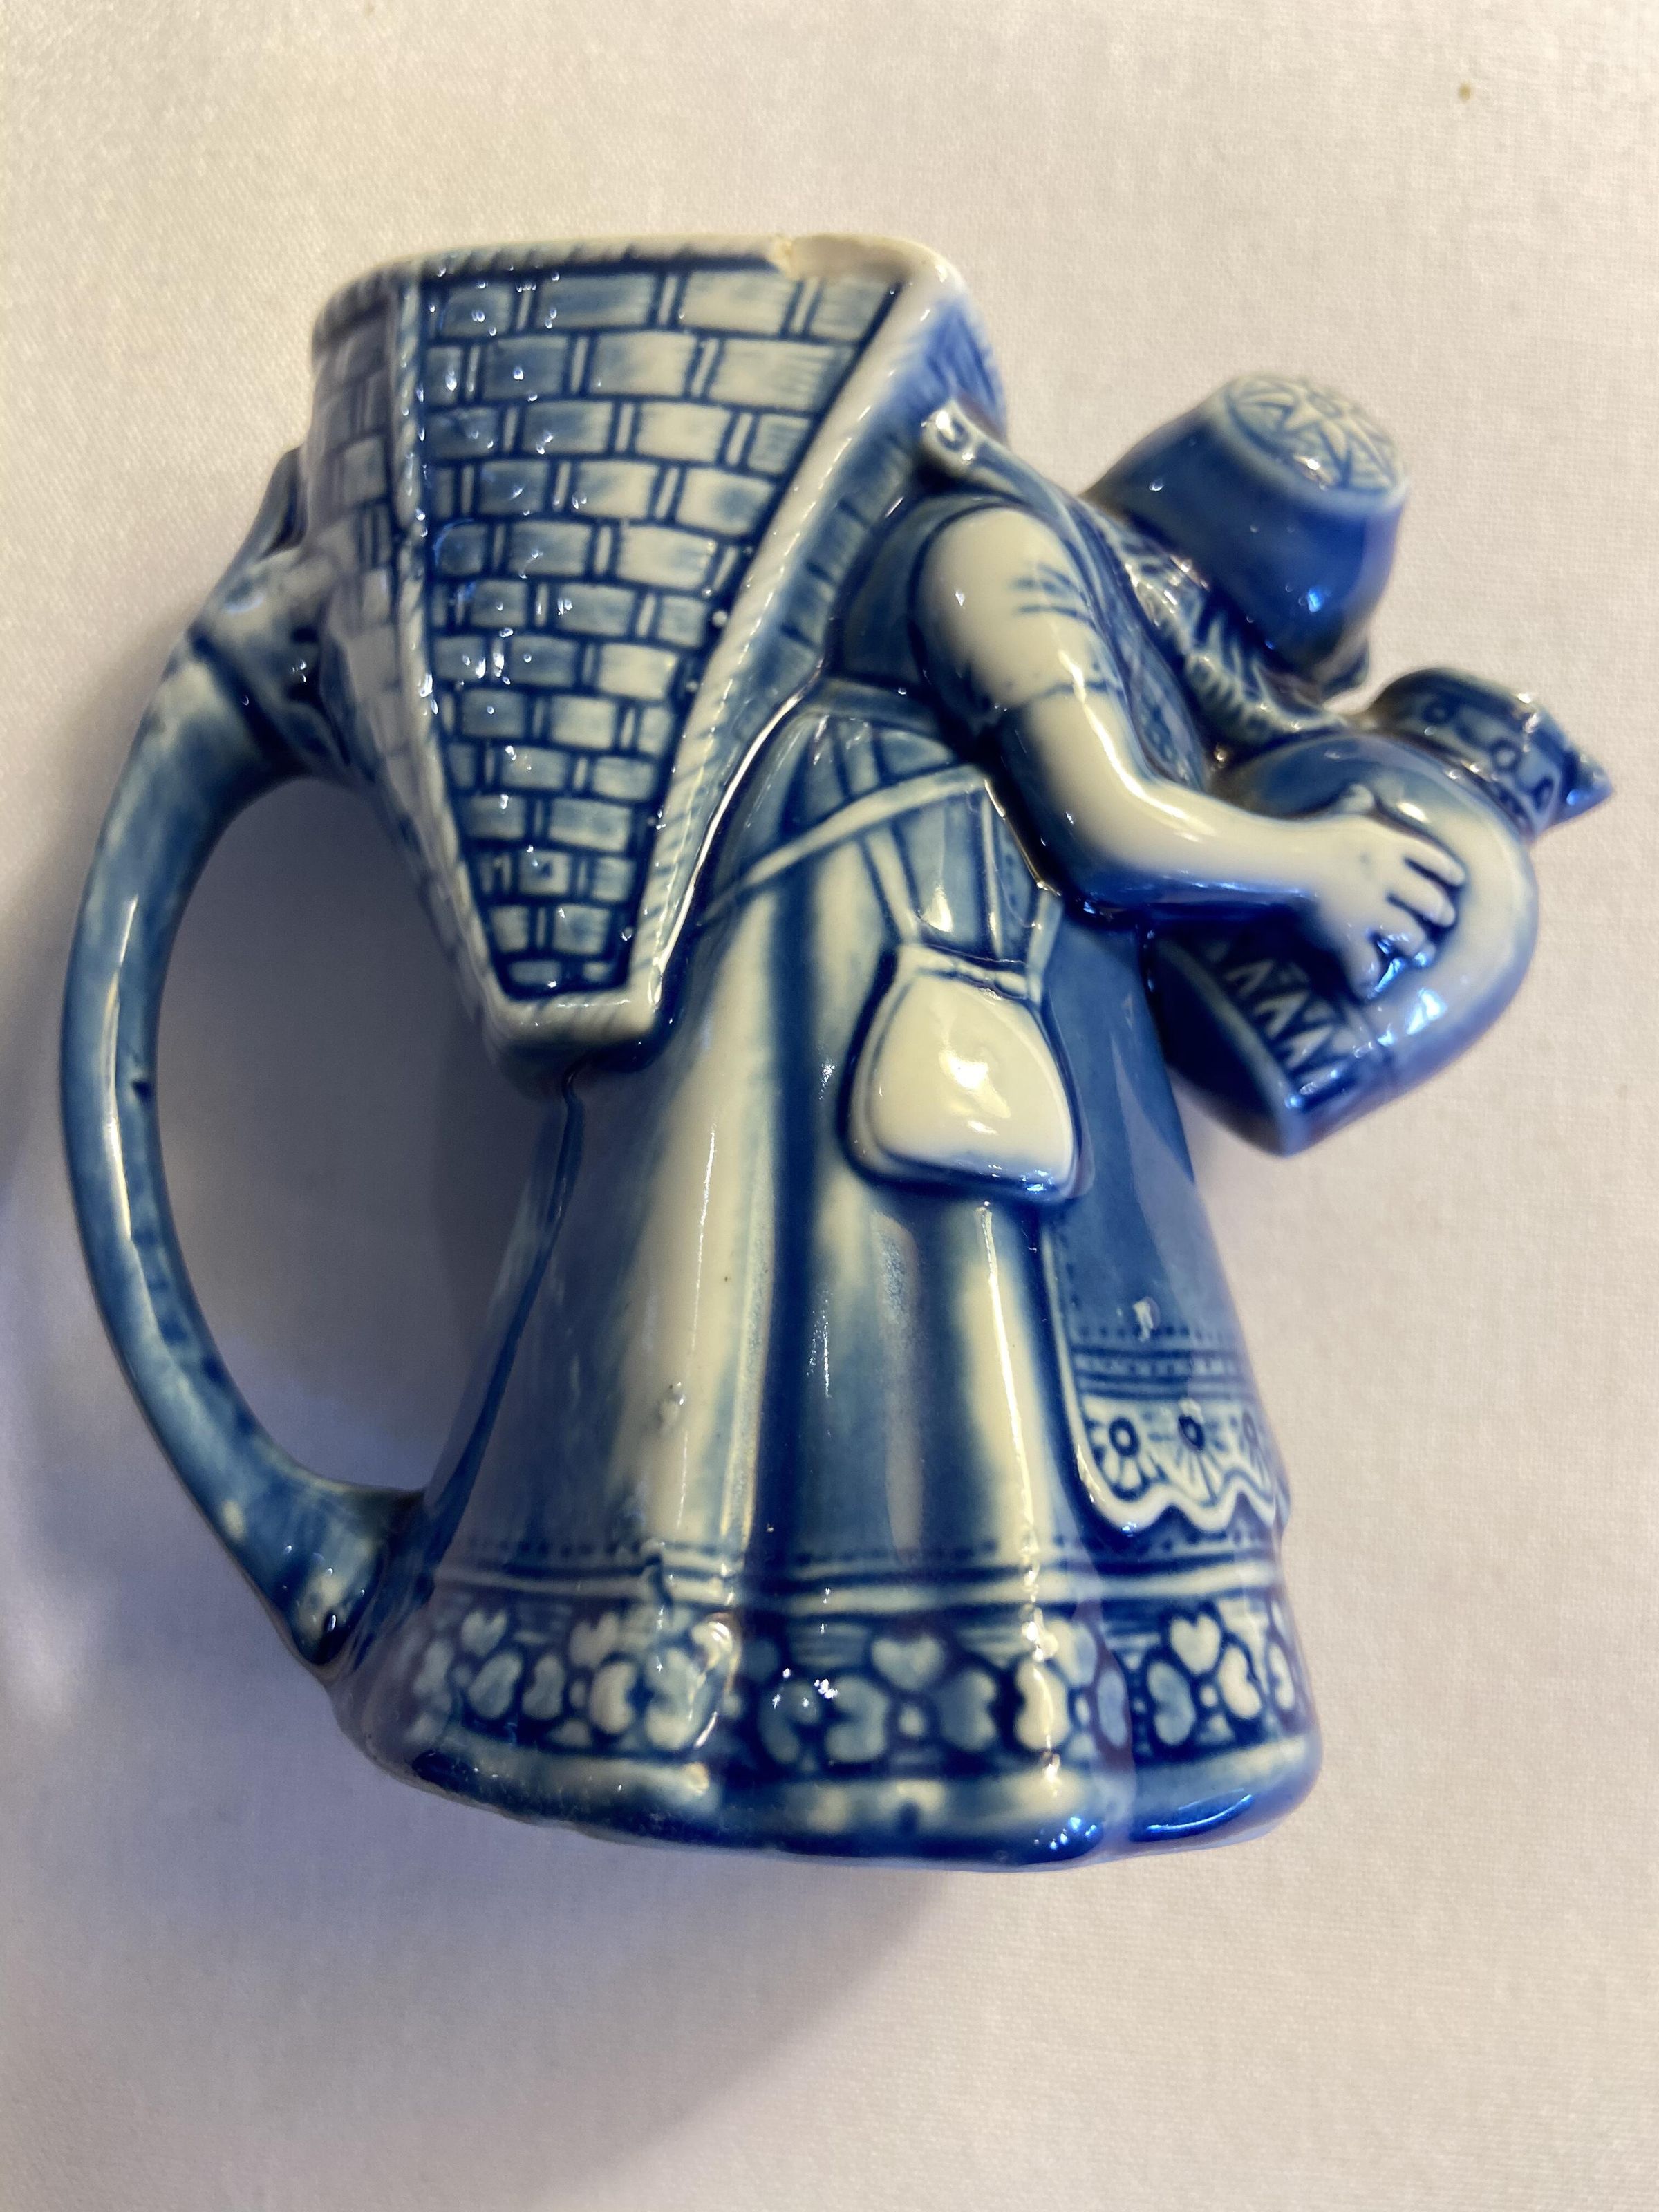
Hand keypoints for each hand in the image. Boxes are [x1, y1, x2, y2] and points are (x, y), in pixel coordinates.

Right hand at [1291, 784, 1466, 997]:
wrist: (1294, 861)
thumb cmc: (1312, 833)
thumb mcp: (1340, 813)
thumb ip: (1352, 804)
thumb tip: (1361, 791)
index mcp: (1389, 846)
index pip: (1429, 857)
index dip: (1446, 869)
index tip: (1459, 880)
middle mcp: (1391, 879)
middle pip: (1427, 899)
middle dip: (1441, 912)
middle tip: (1446, 921)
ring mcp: (1374, 910)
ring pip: (1408, 933)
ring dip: (1418, 947)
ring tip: (1424, 956)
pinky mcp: (1352, 935)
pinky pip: (1364, 962)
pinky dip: (1365, 979)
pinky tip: (1367, 990)